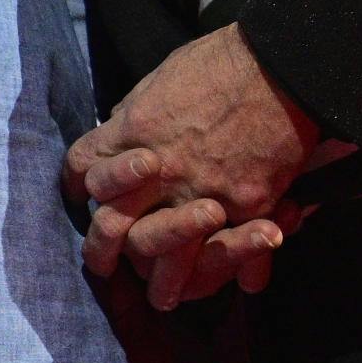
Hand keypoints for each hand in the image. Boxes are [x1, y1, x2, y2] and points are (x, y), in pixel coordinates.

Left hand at [68, 23, 319, 309]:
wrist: (280, 64)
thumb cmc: (220, 64)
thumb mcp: (159, 83)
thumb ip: (136, 118)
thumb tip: (119, 136)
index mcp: (129, 132)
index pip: (82, 172)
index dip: (81, 191)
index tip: (87, 202)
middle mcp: (156, 169)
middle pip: (113, 226)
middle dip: (107, 252)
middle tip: (109, 268)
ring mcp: (198, 189)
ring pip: (163, 251)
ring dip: (164, 279)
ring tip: (164, 298)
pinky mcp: (244, 202)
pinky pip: (231, 247)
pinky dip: (236, 268)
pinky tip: (240, 283)